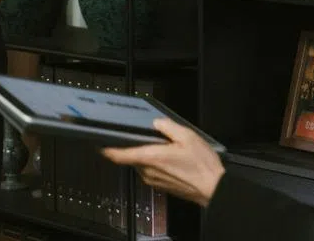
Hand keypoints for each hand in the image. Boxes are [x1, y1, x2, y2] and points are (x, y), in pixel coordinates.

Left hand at [101, 118, 225, 206]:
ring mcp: (154, 180)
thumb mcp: (187, 137)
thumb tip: (157, 123)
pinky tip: (169, 158)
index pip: (118, 155)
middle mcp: (148, 171)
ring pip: (141, 164)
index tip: (98, 142)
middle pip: (130, 156)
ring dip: (146, 155)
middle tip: (143, 136)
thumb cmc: (203, 167)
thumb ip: (167, 127)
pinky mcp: (161, 186)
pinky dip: (155, 163)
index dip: (105, 148)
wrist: (216, 190)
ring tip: (163, 146)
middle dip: (134, 146)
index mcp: (150, 158)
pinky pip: (151, 171)